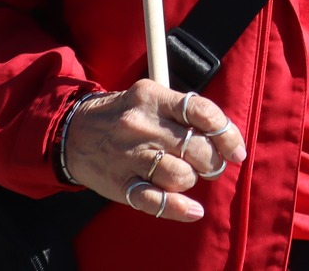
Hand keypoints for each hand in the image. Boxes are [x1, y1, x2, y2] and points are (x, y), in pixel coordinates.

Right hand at [62, 81, 246, 222]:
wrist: (71, 133)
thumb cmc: (124, 115)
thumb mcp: (151, 98)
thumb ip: (184, 112)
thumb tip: (224, 136)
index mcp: (153, 97)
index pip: (201, 112)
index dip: (226, 133)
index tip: (236, 149)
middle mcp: (141, 125)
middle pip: (195, 147)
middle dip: (213, 161)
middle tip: (211, 164)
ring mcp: (129, 156)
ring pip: (180, 174)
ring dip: (193, 179)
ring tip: (188, 175)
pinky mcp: (120, 184)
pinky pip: (155, 201)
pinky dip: (180, 209)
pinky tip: (194, 211)